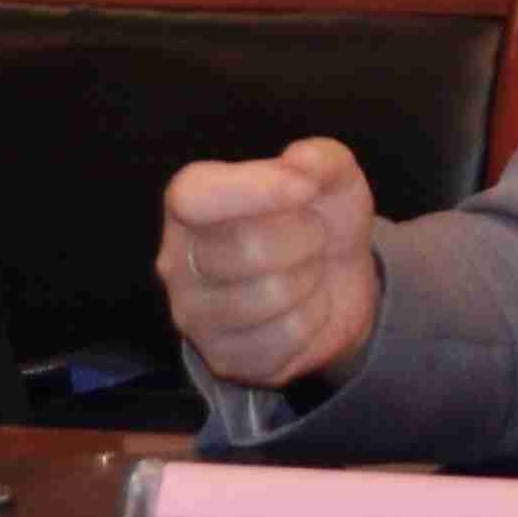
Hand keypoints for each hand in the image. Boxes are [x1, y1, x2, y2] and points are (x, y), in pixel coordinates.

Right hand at [157, 136, 380, 390]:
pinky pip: (285, 337)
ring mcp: (195, 316)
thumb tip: (301, 161)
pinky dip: (315, 318)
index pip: (193, 196)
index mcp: (191, 207)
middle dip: (305, 237)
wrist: (339, 284)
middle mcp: (178, 261)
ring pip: (269, 295)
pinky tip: (305, 307)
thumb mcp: (332, 178)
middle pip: (246, 248)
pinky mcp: (224, 358)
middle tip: (314, 235)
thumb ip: (321, 158)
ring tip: (309, 270)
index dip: (254, 189)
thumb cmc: (319, 220)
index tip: (305, 188)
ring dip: (312, 278)